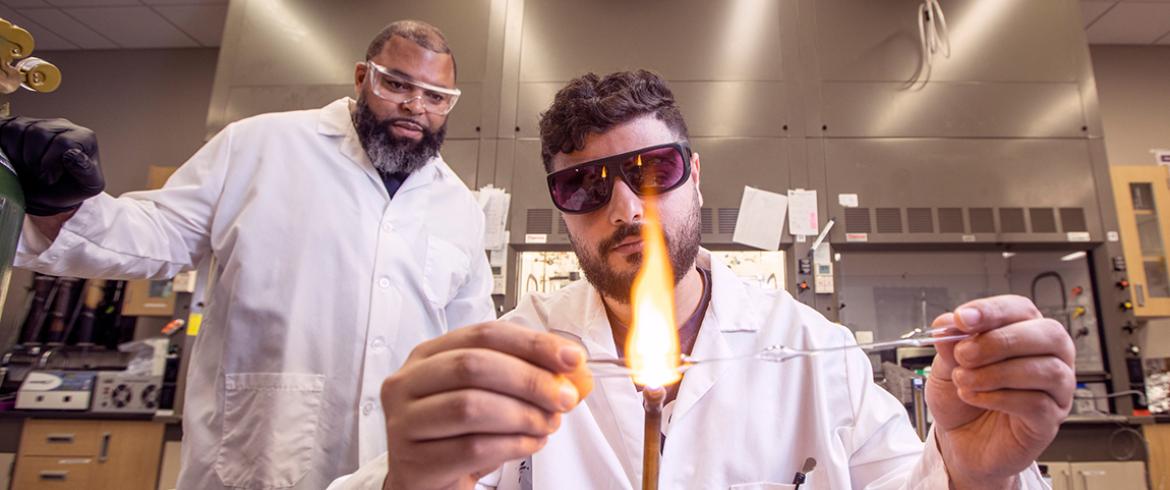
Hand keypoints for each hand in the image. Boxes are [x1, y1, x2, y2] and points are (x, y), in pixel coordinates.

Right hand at [0, 117, 103, 215]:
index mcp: (84, 137)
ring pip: (19, 129)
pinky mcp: (18, 124)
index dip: (52, 164)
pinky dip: (5, 147)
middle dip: (34, 161)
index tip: (52, 178)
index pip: (64, 142)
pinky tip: (15, 159)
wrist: (47, 191)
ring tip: (28, 168)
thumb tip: (74, 155)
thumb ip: (86, 171)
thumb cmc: (69, 187)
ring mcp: (39, 122)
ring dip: (18, 155)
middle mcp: (63, 125)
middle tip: (38, 175)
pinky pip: (5, 128)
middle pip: (39, 133)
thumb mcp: (87, 186)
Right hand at [380, 321, 593, 489]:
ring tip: (548, 424)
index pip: (483, 334)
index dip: (531, 343)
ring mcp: (404, 422)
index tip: (571, 358)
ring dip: (523, 415)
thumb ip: (524, 378)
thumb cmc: (456, 434)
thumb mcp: (488, 397)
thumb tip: (573, 371)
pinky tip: (530, 444)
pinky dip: (512, 445)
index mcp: (428, 356)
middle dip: (530, 379)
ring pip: (471, 406)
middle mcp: (407, 383)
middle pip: (474, 366)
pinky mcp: (413, 462)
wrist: (424, 481)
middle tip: (564, 396)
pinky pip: (472, 448)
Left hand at [926, 295, 1074, 489]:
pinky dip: (998, 397)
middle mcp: (1049, 358)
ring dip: (996, 373)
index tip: (962, 318)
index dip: (993, 310)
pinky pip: (1036, 403)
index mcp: (1025, 334)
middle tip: (964, 354)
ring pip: (1045, 370)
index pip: (1021, 310)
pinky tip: (975, 398)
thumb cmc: (961, 399)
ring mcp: (1055, 390)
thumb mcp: (945, 365)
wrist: (958, 440)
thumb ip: (950, 344)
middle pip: (1048, 334)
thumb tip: (948, 322)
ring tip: (963, 380)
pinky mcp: (1049, 420)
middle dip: (1000, 341)